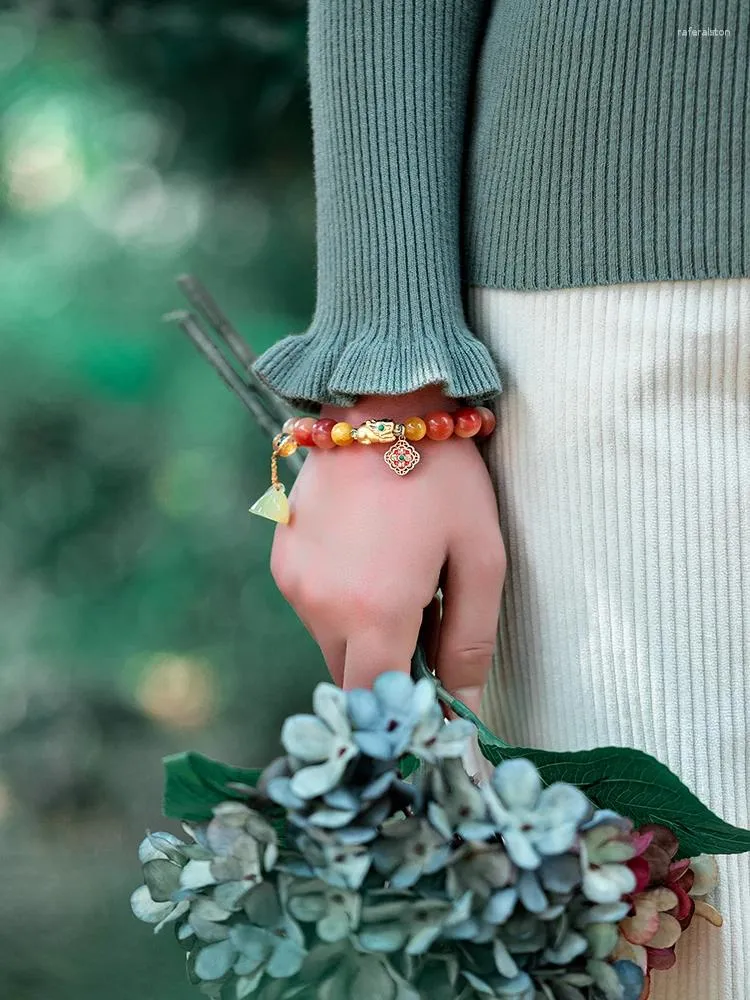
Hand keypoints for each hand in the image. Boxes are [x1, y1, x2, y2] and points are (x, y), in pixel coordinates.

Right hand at [270, 387, 505, 712]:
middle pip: (353, 678)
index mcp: (374, 612)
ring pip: (332, 643)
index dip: (404, 719)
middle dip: (389, 671)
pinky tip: (370, 557)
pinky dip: (342, 603)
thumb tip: (462, 704)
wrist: (379, 401)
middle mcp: (321, 606)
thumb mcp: (480, 555)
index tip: (431, 710)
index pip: (378, 706)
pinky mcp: (282, 558)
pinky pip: (314, 607)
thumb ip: (471, 639)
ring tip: (400, 577)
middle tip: (429, 626)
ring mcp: (294, 582)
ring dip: (365, 635)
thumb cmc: (442, 475)